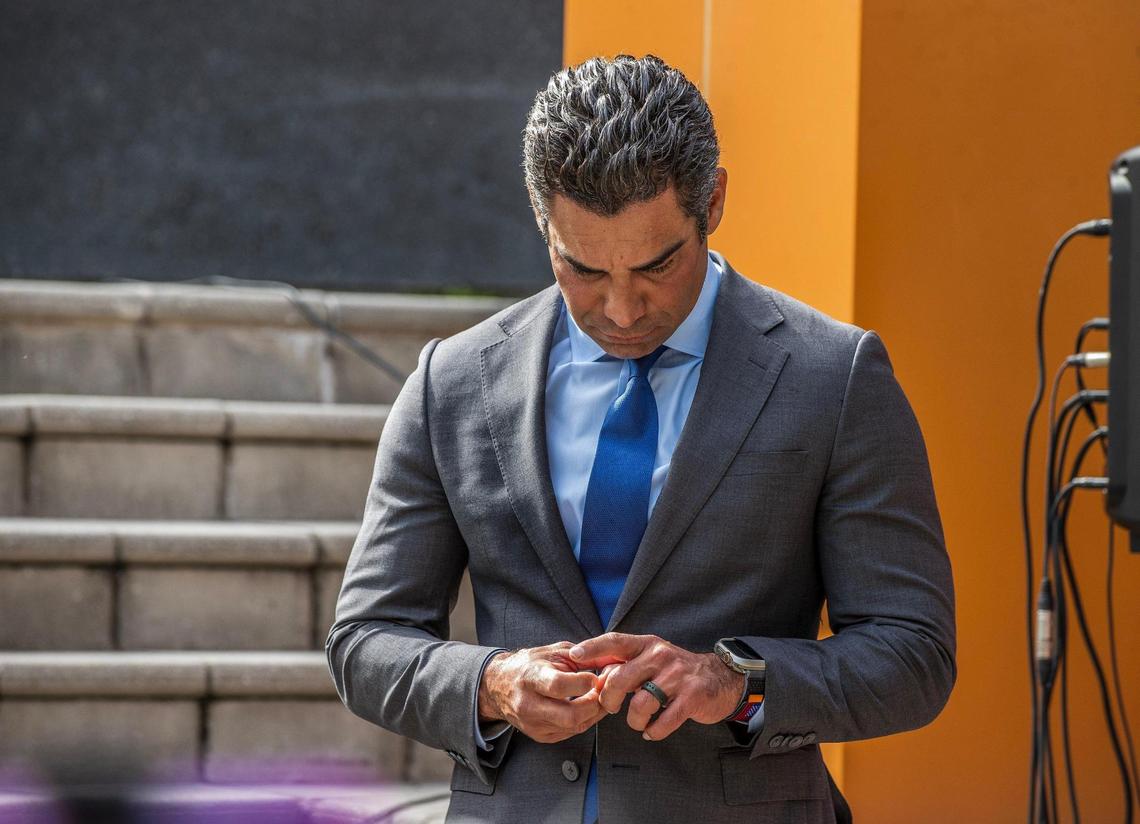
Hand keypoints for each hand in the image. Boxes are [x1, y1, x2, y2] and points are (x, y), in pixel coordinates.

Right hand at [477, 641, 609, 743]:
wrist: (499, 686)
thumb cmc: (530, 664)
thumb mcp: (553, 652)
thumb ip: (580, 657)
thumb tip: (609, 664)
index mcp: (530, 677)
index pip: (558, 685)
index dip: (583, 683)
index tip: (596, 676)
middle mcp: (529, 704)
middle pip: (570, 715)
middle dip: (594, 704)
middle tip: (603, 691)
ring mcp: (533, 724)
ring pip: (574, 727)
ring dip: (594, 713)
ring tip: (598, 697)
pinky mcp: (540, 736)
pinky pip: (571, 732)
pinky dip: (585, 720)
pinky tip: (587, 706)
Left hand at [568, 633, 744, 741]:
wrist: (721, 679)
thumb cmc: (676, 671)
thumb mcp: (651, 657)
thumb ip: (624, 662)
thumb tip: (589, 671)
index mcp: (647, 645)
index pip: (615, 642)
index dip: (592, 648)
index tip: (573, 656)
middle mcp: (660, 656)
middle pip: (620, 678)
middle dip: (608, 699)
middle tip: (609, 707)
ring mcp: (677, 676)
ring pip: (640, 704)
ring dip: (634, 720)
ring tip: (639, 723)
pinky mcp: (692, 697)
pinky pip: (664, 722)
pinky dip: (654, 731)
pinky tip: (653, 731)